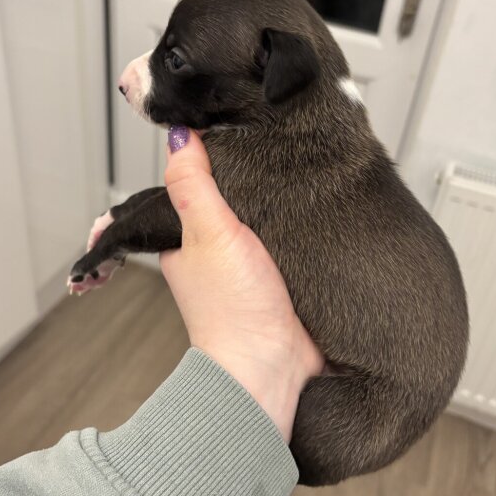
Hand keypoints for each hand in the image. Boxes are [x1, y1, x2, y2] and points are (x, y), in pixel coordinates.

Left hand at [160, 127, 323, 441]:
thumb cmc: (231, 309)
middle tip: (276, 148)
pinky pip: (290, 243)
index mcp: (187, 240)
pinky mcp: (283, 279)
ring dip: (279, 204)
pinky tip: (316, 211)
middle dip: (251, 180)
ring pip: (264, 220)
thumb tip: (179, 135)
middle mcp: (216, 253)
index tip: (232, 130)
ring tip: (302, 171)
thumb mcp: (209, 233)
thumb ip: (194, 185)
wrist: (272, 365)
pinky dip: (299, 228)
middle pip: (232, 201)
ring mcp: (251, 268)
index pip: (193, 186)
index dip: (211, 159)